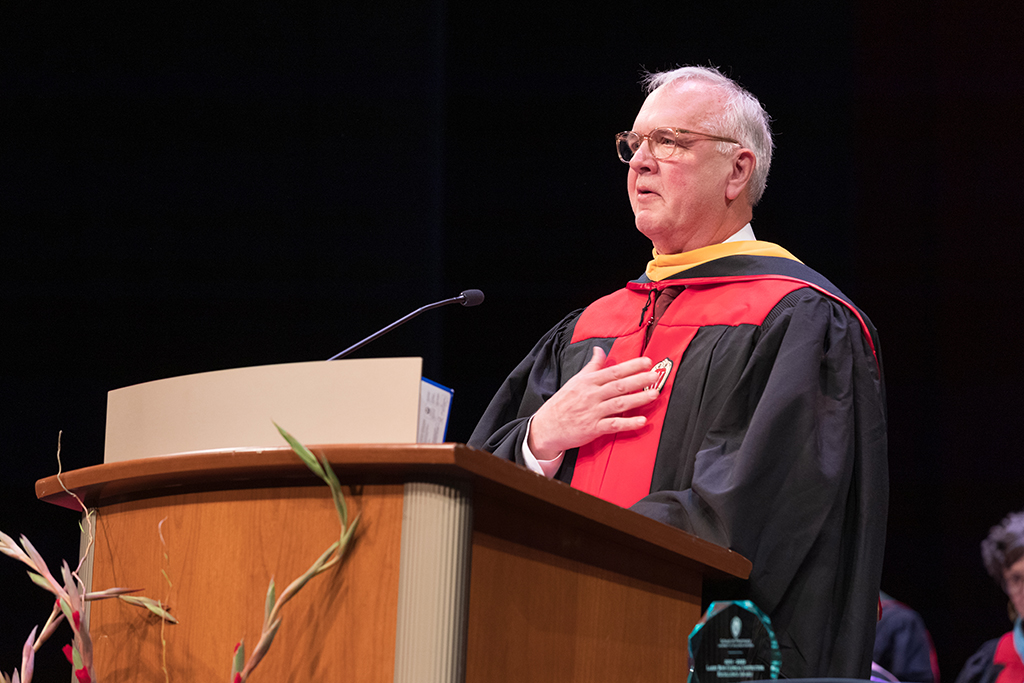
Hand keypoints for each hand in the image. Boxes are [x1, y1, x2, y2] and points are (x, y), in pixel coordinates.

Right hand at [527, 346, 660, 459]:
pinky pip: (613, 425)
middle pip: (619, 385)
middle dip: (639, 380)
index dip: (631, 366)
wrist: (546, 427)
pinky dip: (628, 423)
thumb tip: (600, 350)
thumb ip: (591, 366)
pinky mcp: (593, 428)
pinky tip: (641, 421)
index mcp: (588, 382)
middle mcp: (591, 395)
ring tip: (654, 394)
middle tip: (656, 375)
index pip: (613, 371)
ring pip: (619, 404)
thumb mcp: (575, 380)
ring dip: (638, 399)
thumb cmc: (562, 403)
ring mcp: (592, 412)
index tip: (647, 362)